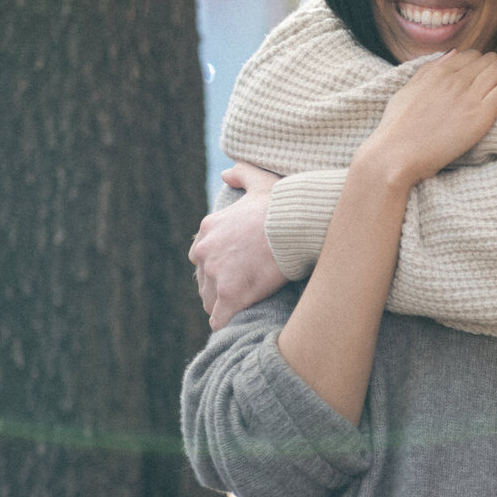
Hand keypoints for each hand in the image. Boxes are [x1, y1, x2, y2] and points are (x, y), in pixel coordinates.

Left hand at [189, 162, 283, 330]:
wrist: (294, 225)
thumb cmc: (282, 205)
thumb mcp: (259, 180)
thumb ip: (241, 174)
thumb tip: (226, 173)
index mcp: (208, 228)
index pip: (202, 255)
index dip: (218, 266)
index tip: (235, 271)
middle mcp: (205, 251)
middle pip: (203, 279)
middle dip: (218, 287)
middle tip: (241, 292)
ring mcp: (216, 274)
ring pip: (209, 300)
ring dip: (222, 306)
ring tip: (241, 310)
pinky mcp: (230, 294)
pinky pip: (219, 318)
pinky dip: (227, 323)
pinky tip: (239, 323)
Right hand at [360, 50, 496, 189]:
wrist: (395, 154)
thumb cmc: (396, 130)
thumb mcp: (406, 91)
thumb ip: (428, 71)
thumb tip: (450, 55)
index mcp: (436, 72)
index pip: (470, 55)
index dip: (484, 61)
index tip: (491, 70)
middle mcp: (454, 78)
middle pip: (489, 60)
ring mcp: (468, 95)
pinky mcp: (480, 115)